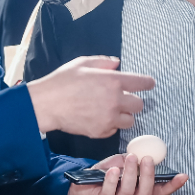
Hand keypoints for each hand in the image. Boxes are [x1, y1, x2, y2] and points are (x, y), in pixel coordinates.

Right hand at [27, 56, 154, 138]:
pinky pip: (114, 131)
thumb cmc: (62, 81)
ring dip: (124, 116)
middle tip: (123, 99)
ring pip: (130, 121)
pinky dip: (111, 126)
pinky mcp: (100, 131)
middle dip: (133, 102)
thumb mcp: (83, 63)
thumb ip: (103, 62)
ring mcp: (108, 118)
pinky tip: (99, 119)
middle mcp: (115, 100)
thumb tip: (116, 64)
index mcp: (113, 81)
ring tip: (111, 111)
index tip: (149, 84)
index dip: (147, 83)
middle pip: (139, 105)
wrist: (46, 104)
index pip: (142, 82)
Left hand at [67, 153, 187, 194]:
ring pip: (129, 192)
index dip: (172, 185)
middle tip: (147, 160)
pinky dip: (112, 180)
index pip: (160, 192)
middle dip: (148, 175)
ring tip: (130, 159)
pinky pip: (110, 192)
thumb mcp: (124, 163)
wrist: (82, 183)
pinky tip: (113, 170)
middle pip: (146, 193)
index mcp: (140, 192)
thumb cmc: (106, 173)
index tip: (183, 176)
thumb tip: (145, 153)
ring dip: (131, 174)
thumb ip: (136, 161)